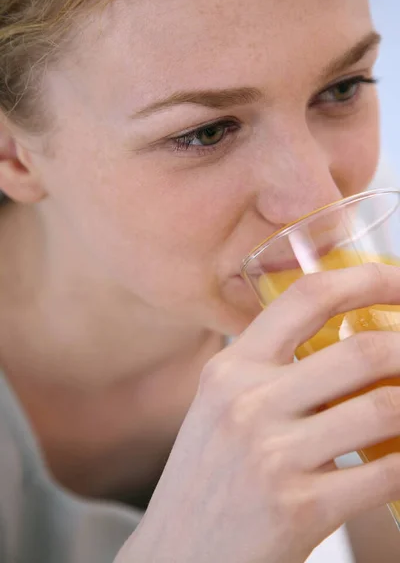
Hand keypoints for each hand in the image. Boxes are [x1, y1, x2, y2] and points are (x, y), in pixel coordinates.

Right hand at [116, 263, 399, 562]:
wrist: (180, 555)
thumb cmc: (207, 478)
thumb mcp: (223, 407)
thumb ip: (269, 371)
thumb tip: (342, 342)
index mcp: (230, 369)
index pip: (305, 297)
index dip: (366, 279)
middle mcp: (249, 403)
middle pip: (362, 350)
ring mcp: (274, 456)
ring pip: (384, 406)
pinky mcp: (300, 508)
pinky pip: (386, 472)